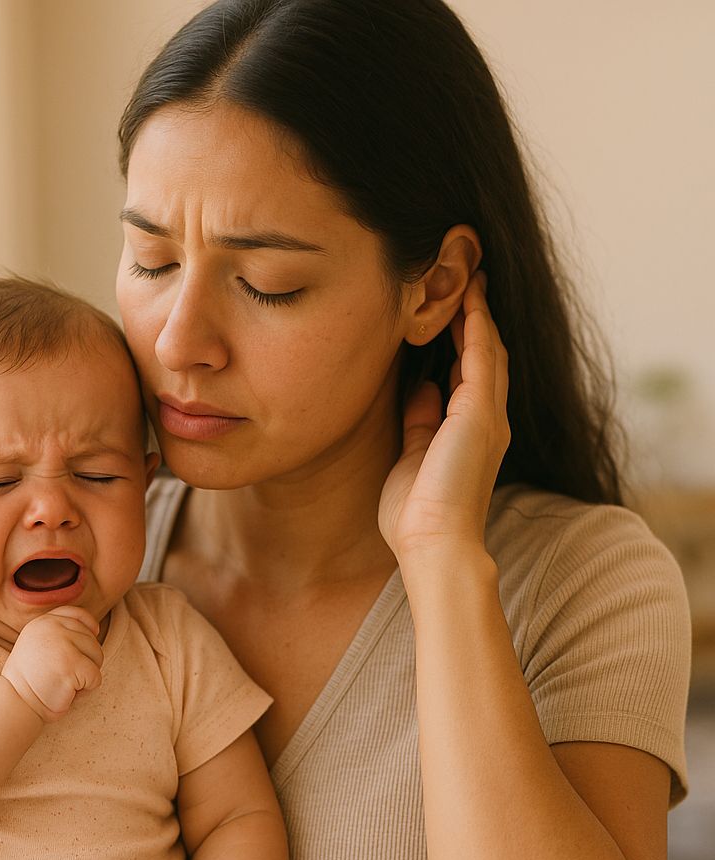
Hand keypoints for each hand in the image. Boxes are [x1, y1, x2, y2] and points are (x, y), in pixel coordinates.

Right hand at [1, 606, 102, 721]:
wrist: (14, 703)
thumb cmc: (29, 680)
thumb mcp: (38, 645)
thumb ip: (58, 633)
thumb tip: (94, 630)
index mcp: (44, 621)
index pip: (77, 615)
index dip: (89, 627)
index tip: (91, 639)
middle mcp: (53, 627)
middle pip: (92, 640)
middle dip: (86, 660)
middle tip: (62, 675)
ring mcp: (62, 644)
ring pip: (97, 656)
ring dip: (86, 675)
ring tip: (63, 683)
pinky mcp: (71, 664)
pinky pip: (95, 678)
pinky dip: (85, 691)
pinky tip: (65, 692)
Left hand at [378, 272, 509, 561]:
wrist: (433, 544)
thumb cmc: (417, 515)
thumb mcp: (412, 457)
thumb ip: (420, 422)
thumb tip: (421, 390)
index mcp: (470, 433)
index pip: (469, 375)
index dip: (464, 339)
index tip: (451, 309)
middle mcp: (485, 420)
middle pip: (485, 355)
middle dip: (476, 317)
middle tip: (467, 277)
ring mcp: (486, 416)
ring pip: (487, 350)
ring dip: (478, 312)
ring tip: (469, 275)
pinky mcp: (479, 415)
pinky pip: (481, 358)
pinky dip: (476, 326)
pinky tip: (467, 300)